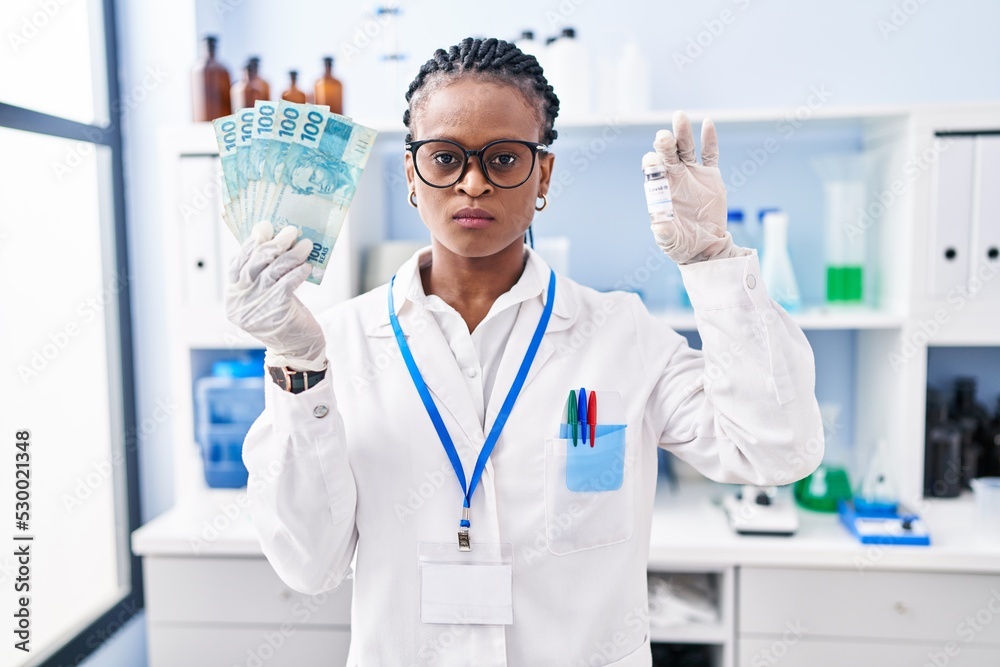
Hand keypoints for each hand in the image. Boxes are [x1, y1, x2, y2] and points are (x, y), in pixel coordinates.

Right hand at [225, 221, 326, 371]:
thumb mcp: (268, 295)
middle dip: (273, 244)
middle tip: (289, 230)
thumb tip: (275, 239)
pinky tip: (306, 266)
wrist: (297, 350)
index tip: (264, 226)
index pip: (238, 263)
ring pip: (272, 272)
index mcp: (233, 296)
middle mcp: (240, 303)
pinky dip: (296, 272)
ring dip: (290, 255)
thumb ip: (265, 274)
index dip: (250, 243)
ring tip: (305, 244)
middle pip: (254, 264)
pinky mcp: (275, 314)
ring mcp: (255, 309)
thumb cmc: (285, 318)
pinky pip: (286, 286)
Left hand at [644, 110, 737, 263]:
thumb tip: (658, 227)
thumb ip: (665, 234)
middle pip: (667, 154)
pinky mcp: (710, 175)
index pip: (653, 170)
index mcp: (660, 190)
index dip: (652, 164)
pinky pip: (710, 154)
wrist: (706, 246)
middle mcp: (673, 177)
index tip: (652, 160)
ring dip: (682, 133)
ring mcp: (691, 174)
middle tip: (663, 136)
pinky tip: (708, 124)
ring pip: (685, 148)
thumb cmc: (682, 244)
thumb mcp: (672, 242)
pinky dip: (709, 139)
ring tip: (680, 116)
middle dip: (664, 144)